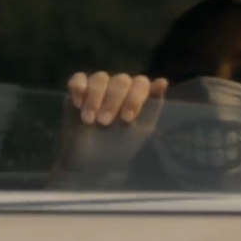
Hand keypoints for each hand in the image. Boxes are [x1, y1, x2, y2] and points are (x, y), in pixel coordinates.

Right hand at [49, 72, 168, 187]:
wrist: (91, 163)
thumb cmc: (119, 147)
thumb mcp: (141, 130)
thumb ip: (152, 106)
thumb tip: (163, 81)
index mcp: (136, 95)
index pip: (141, 83)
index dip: (135, 98)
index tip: (126, 119)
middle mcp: (119, 87)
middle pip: (120, 80)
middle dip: (112, 102)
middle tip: (104, 122)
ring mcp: (98, 87)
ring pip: (100, 78)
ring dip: (95, 98)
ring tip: (89, 119)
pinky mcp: (78, 91)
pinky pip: (79, 78)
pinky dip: (79, 87)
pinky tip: (78, 104)